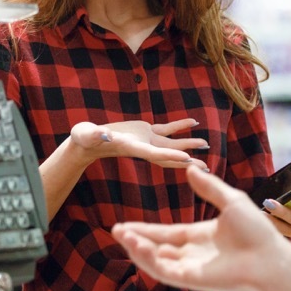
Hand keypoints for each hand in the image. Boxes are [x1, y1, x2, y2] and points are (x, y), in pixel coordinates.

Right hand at [69, 118, 208, 170]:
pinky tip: (192, 121)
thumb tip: (105, 135)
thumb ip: (95, 135)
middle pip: (168, 155)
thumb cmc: (84, 139)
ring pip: (171, 143)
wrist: (85, 142)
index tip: (187, 159)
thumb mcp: (86, 135)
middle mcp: (142, 147)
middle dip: (187, 161)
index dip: (170, 155)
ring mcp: (145, 140)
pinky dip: (179, 125)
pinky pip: (166, 129)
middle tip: (206, 168)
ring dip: (188, 143)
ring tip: (206, 144)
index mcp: (131, 148)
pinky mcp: (144, 131)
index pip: (154, 154)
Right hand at [112, 164, 287, 290]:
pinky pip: (164, 271)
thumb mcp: (231, 200)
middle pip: (156, 248)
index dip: (146, 230)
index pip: (166, 234)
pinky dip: (149, 259)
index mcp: (200, 236)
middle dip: (135, 240)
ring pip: (156, 261)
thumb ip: (209, 187)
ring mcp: (191, 269)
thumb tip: (190, 168)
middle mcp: (193, 254)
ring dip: (138, 249)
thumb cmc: (257, 231)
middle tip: (115, 231)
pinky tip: (138, 245)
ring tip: (122, 235)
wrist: (270, 257)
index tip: (126, 225)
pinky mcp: (192, 280)